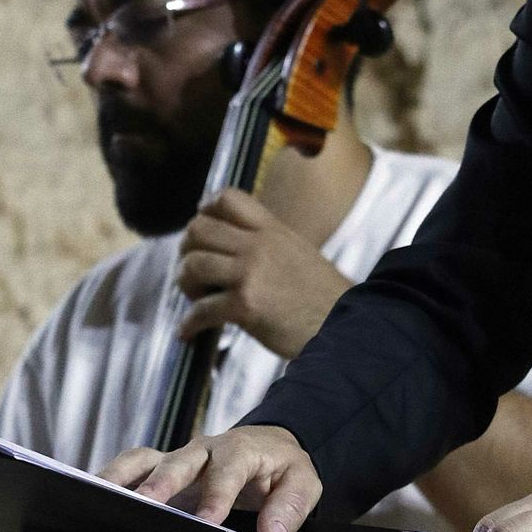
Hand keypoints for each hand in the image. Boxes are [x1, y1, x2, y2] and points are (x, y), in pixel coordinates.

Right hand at [99, 424, 321, 531]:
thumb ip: (290, 508)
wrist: (271, 446)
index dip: (216, 495)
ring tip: (96, 499)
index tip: (206, 522)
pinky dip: (111, 480)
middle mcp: (203, 451)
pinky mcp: (161, 471)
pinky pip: (132, 469)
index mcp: (240, 451)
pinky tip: (90, 501)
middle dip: (160, 483)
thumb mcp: (303, 483)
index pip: (227, 471)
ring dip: (120, 477)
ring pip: (144, 460)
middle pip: (177, 462)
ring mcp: (178, 459)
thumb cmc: (283, 468)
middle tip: (144, 507)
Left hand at [176, 190, 349, 359]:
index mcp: (274, 230)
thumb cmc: (325, 301)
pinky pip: (200, 310)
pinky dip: (189, 323)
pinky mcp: (246, 305)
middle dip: (186, 251)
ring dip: (185, 283)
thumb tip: (234, 255)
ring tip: (196, 298)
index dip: (205, 212)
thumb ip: (268, 247)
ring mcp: (251, 274)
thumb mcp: (300, 255)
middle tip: (194, 272)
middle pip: (199, 229)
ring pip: (193, 264)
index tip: (202, 233)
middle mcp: (260, 246)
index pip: (228, 199)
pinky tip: (190, 332)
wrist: (345, 328)